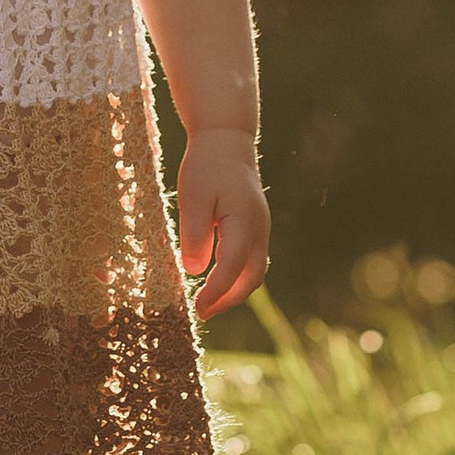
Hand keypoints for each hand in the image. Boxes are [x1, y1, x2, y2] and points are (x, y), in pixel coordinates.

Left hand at [176, 125, 268, 319]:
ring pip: (255, 272)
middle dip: (228, 300)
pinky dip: (236, 278)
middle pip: (251, 277)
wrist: (226, 141)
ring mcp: (261, 229)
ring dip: (233, 292)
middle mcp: (259, 229)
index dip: (216, 292)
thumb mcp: (193, 197)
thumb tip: (195, 271)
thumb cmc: (206, 166)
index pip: (233, 267)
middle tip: (202, 313)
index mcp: (244, 221)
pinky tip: (215, 281)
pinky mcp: (256, 228)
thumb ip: (195, 233)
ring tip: (207, 303)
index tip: (197, 309)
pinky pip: (252, 261)